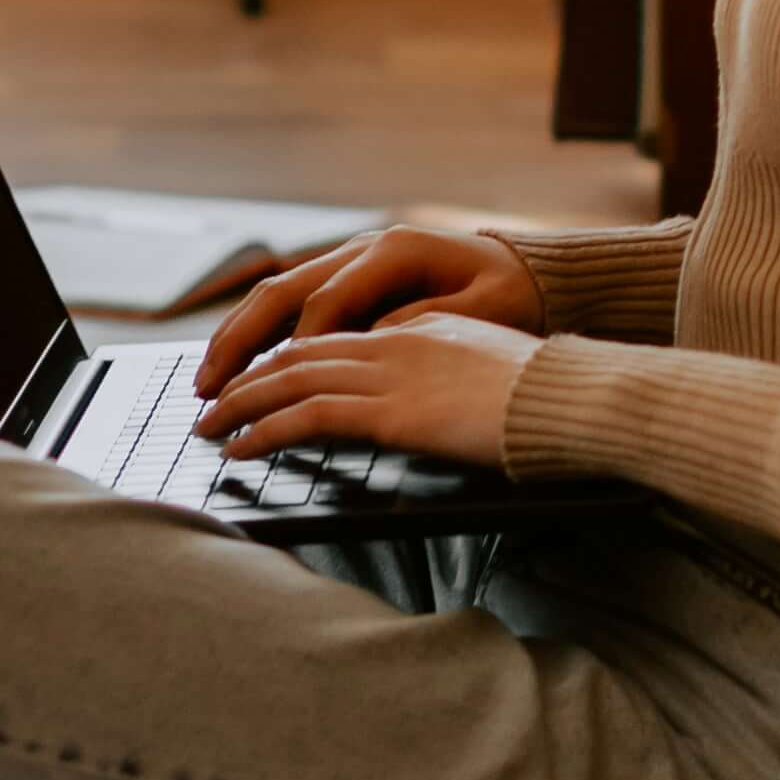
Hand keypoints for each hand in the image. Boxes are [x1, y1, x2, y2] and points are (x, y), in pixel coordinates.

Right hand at [195, 223, 542, 399]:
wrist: (531, 271)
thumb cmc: (511, 297)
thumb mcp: (479, 313)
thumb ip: (422, 324)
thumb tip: (368, 343)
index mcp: (392, 253)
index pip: (326, 304)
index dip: (300, 350)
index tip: (276, 392)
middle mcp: (361, 249)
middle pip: (282, 293)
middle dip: (241, 343)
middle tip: (209, 388)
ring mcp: (350, 260)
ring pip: (276, 295)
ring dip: (238, 337)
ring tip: (207, 380)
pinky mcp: (349, 277)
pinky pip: (292, 303)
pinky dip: (260, 333)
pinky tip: (240, 365)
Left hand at [195, 310, 536, 476]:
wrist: (570, 400)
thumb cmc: (547, 398)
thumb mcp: (489, 371)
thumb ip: (447, 372)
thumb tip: (427, 397)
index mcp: (418, 330)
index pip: (333, 338)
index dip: (286, 359)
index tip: (256, 379)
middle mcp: (395, 342)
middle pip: (299, 353)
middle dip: (246, 378)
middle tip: (211, 401)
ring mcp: (390, 374)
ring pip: (291, 381)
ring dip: (240, 405)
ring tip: (208, 428)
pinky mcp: (390, 412)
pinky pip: (308, 417)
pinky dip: (264, 432)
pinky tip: (239, 448)